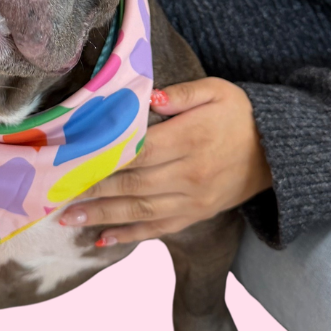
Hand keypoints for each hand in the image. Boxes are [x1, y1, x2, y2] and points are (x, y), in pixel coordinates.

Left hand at [57, 77, 272, 246]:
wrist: (275, 152)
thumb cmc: (239, 115)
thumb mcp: (216, 91)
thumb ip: (181, 94)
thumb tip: (147, 97)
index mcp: (190, 139)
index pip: (139, 152)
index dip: (105, 158)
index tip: (73, 160)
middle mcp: (189, 174)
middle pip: (132, 184)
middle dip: (92, 190)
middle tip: (55, 193)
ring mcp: (193, 200)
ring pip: (140, 211)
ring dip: (101, 216)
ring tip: (67, 218)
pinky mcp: (195, 215)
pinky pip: (158, 229)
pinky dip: (129, 236)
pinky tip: (102, 240)